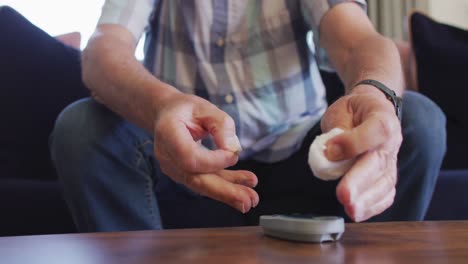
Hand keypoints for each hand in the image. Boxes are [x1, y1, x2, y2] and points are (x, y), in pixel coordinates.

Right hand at [153, 93, 258, 212]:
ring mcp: (173, 168)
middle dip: (224, 191)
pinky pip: (205, 181)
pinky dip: (225, 185)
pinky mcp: (183, 174)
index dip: (214, 161)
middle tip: (249, 201)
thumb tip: (233, 149)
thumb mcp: (205, 107)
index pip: (190, 158)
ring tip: (251, 199)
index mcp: (168, 133)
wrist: (166, 114)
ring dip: (227, 193)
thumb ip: (221, 124)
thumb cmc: (185, 109)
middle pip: (196, 179)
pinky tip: (245, 188)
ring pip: (201, 185)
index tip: (234, 155)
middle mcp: (167, 155)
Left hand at [321, 85, 401, 221]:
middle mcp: (392, 141)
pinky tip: (358, 213)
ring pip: (385, 183)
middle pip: (379, 163)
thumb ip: (338, 130)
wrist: (370, 109)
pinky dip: (374, 206)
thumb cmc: (353, 111)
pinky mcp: (388, 175)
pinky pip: (386, 194)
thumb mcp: (341, 110)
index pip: (376, 130)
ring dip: (367, 200)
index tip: (330, 150)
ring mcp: (392, 160)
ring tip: (351, 210)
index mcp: (382, 117)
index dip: (354, 142)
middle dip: (359, 182)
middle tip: (344, 196)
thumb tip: (330, 153)